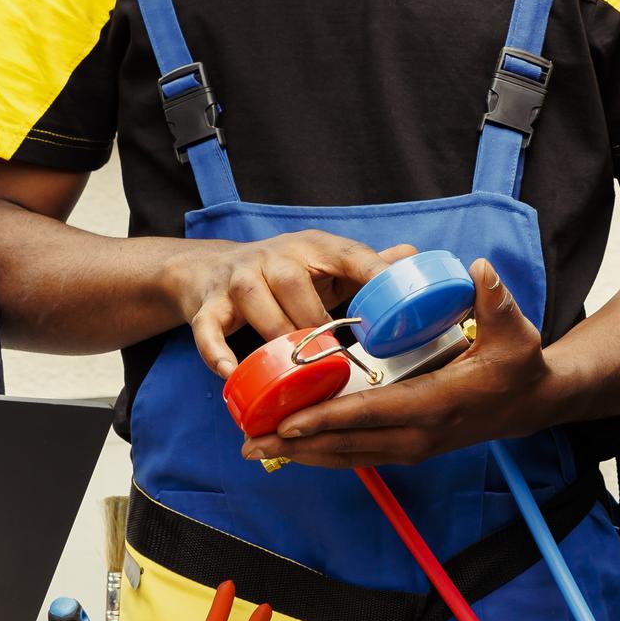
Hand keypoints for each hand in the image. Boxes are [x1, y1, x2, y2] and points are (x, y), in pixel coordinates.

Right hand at [162, 233, 414, 377]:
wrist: (209, 268)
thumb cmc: (283, 273)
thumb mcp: (326, 263)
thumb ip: (367, 265)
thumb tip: (411, 257)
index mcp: (313, 247)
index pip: (349, 255)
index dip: (373, 273)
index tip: (394, 299)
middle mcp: (274, 256)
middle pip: (295, 284)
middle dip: (315, 322)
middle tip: (336, 357)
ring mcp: (238, 279)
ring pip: (256, 304)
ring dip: (276, 338)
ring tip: (294, 367)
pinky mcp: (208, 305)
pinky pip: (209, 329)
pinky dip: (217, 352)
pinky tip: (233, 373)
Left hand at [243, 258, 564, 468]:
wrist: (531, 402)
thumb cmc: (517, 361)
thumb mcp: (514, 330)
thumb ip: (495, 300)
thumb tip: (477, 270)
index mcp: (438, 403)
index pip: (374, 413)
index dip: (329, 419)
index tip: (288, 421)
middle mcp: (421, 433)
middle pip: (349, 444)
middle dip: (298, 444)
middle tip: (249, 440)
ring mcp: (414, 446)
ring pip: (349, 455)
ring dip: (302, 454)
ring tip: (255, 447)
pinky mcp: (408, 448)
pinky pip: (358, 455)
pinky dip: (323, 453)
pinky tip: (292, 448)